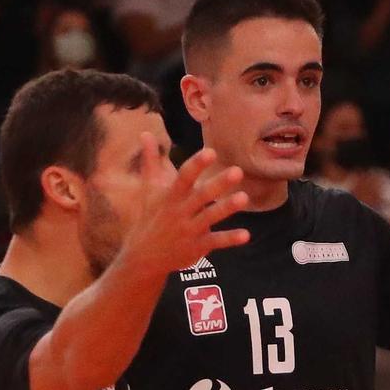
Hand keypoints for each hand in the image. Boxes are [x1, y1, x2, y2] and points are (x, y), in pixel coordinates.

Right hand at [116, 147, 250, 278]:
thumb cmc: (150, 216)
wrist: (143, 256)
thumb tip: (145, 132)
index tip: (211, 152)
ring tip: (244, 197)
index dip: (197, 165)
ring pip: (210, 217)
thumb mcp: (149, 189)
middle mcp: (179, 212)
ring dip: (227, 208)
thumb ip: (152, 161)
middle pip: (201, 196)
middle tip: (238, 171)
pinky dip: (230, 239)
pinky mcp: (198, 247)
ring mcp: (189, 230)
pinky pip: (215, 241)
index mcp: (170, 196)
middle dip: (218, 184)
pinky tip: (246, 235)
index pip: (184, 178)